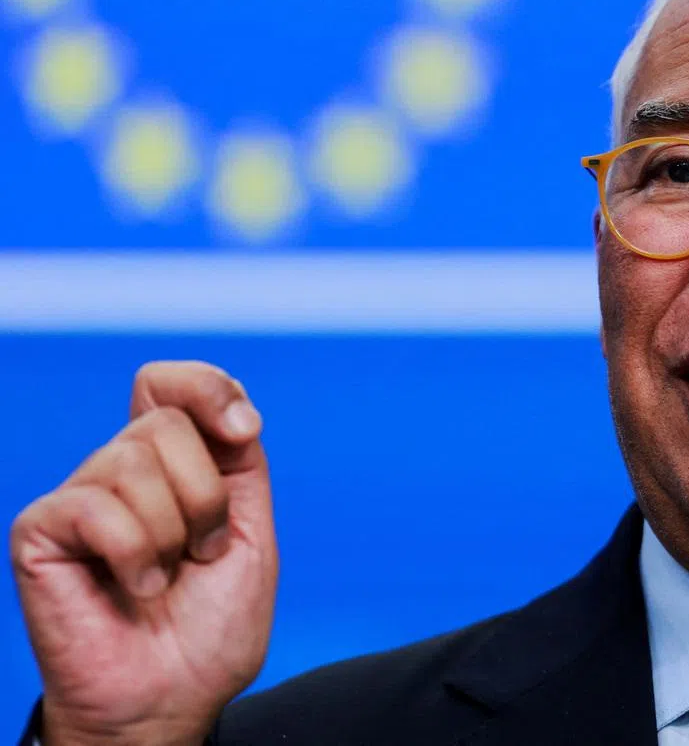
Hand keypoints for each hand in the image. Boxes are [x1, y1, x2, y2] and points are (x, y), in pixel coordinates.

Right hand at [10, 361, 278, 745]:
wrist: (173, 700)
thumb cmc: (210, 626)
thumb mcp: (252, 530)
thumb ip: (241, 462)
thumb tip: (232, 411)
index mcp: (174, 461)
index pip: (172, 383)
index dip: (210, 388)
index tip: (244, 432)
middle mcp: (123, 469)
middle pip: (167, 421)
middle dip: (207, 495)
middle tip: (202, 551)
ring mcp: (82, 498)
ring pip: (134, 458)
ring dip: (173, 530)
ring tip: (165, 577)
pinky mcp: (42, 532)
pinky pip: (95, 506)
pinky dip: (134, 554)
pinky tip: (135, 589)